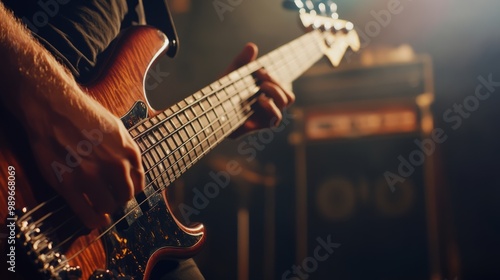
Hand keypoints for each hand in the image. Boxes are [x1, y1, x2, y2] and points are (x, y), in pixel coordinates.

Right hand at [26, 94, 144, 228]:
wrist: (54, 108)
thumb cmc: (84, 115)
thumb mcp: (117, 128)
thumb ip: (126, 150)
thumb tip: (132, 169)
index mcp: (129, 152)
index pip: (139, 183)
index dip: (133, 191)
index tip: (127, 195)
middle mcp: (115, 166)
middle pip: (125, 196)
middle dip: (119, 201)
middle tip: (112, 201)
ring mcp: (92, 176)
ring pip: (107, 206)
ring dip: (105, 210)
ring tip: (100, 208)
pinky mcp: (70, 184)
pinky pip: (86, 212)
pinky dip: (91, 220)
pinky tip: (92, 221)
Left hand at [224, 43, 294, 136]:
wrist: (210, 112)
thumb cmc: (222, 94)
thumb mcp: (232, 75)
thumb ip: (242, 61)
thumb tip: (252, 46)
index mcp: (266, 92)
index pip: (282, 85)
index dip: (275, 76)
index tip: (259, 69)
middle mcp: (269, 104)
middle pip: (288, 94)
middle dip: (276, 81)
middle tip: (260, 76)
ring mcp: (266, 115)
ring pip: (285, 102)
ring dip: (276, 91)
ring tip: (261, 87)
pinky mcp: (260, 124)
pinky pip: (275, 119)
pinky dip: (270, 107)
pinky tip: (260, 100)